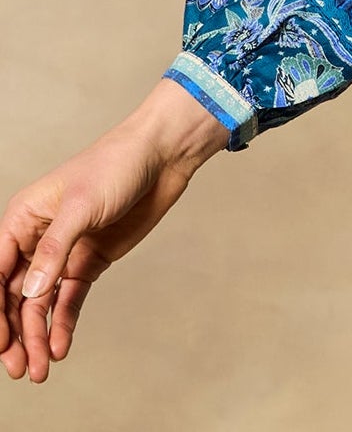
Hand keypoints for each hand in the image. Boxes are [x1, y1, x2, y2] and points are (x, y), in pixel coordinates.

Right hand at [2, 80, 228, 384]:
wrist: (163, 156)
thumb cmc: (117, 164)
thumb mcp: (82, 204)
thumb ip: (54, 250)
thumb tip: (28, 293)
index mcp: (22, 218)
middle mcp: (36, 239)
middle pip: (14, 294)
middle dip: (13, 333)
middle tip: (18, 367)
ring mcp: (63, 253)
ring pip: (39, 303)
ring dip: (37, 335)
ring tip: (41, 368)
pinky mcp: (88, 261)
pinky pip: (69, 299)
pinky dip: (63, 323)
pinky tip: (61, 347)